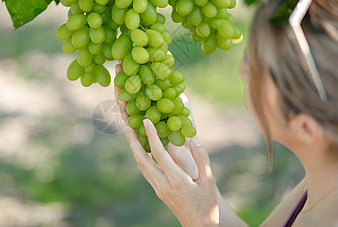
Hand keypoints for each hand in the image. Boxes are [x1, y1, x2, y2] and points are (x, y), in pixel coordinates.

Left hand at [114, 64, 218, 225]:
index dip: (152, 136)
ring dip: (135, 150)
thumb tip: (192, 138)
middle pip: (142, 161)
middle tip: (128, 126)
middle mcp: (163, 184)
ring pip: (142, 167)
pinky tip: (143, 150)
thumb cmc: (207, 204)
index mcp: (176, 180)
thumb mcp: (210, 180)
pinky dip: (142, 158)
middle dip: (133, 142)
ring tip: (132, 134)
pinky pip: (146, 171)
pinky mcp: (158, 191)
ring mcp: (158, 189)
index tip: (146, 121)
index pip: (159, 154)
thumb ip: (201, 158)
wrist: (199, 226)